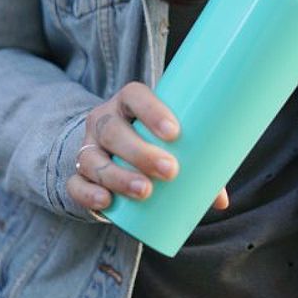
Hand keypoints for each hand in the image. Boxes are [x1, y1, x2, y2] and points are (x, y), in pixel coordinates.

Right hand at [67, 81, 228, 213]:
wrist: (111, 154)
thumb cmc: (152, 144)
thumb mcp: (171, 146)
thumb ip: (197, 165)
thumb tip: (221, 201)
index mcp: (128, 103)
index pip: (134, 95)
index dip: (152, 110)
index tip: (175, 132)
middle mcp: (104, 120)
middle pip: (113, 130)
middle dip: (140, 151)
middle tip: (170, 170)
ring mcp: (87, 147)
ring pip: (93, 158)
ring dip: (119, 176)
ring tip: (145, 191)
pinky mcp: (77, 175)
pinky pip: (76, 184)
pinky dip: (89, 194)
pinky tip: (107, 202)